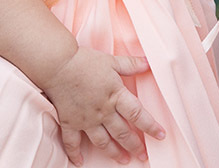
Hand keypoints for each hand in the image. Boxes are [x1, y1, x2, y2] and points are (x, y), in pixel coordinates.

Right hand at [40, 48, 164, 165]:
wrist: (58, 64)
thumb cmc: (84, 60)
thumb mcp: (111, 61)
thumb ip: (130, 64)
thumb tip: (147, 63)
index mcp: (115, 95)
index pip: (138, 115)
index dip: (150, 126)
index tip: (160, 135)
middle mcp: (103, 111)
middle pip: (123, 133)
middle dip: (135, 146)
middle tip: (143, 155)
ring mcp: (86, 119)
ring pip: (103, 142)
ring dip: (114, 153)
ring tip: (123, 160)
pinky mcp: (70, 122)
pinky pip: (73, 142)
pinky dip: (75, 153)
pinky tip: (79, 162)